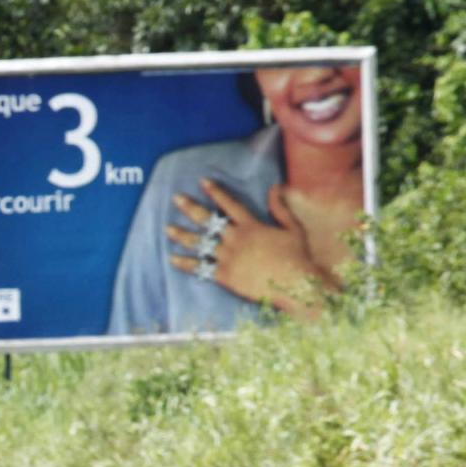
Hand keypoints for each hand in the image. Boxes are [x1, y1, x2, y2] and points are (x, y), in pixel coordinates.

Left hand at [168, 179, 331, 317]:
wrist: (294, 284)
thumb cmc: (297, 257)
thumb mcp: (293, 228)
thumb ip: (281, 208)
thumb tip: (275, 187)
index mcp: (251, 226)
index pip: (230, 204)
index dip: (215, 192)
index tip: (202, 181)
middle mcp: (235, 238)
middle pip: (208, 220)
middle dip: (190, 208)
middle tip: (176, 198)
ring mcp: (228, 257)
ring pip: (199, 243)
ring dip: (182, 235)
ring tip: (168, 229)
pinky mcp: (224, 275)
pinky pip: (201, 268)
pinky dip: (186, 264)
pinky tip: (173, 259)